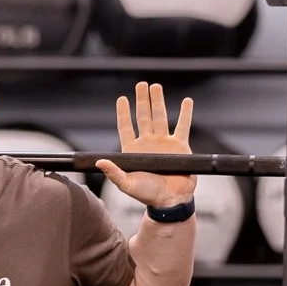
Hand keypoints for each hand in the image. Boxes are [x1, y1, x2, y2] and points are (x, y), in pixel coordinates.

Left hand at [96, 81, 195, 210]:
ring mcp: (164, 143)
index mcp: (134, 150)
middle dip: (142, 100)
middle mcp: (148, 144)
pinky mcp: (180, 146)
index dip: (124, 113)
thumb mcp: (127, 184)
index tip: (122, 99)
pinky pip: (183, 126)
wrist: (171, 201)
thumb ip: (114, 173)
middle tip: (141, 84)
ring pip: (161, 117)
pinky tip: (186, 101)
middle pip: (144, 117)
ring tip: (155, 87)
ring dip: (158, 101)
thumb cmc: (148, 195)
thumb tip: (100, 162)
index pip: (126, 127)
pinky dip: (185, 113)